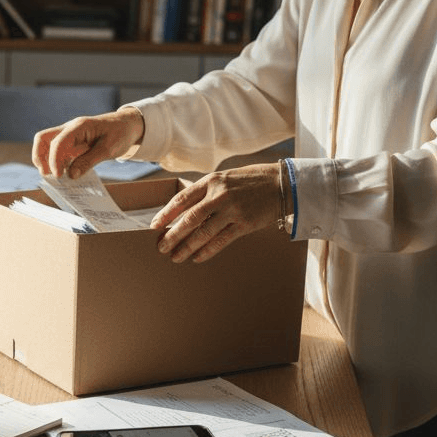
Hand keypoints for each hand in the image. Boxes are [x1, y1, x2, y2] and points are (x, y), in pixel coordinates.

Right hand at [32, 107, 144, 178]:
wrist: (126, 125)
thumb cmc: (119, 133)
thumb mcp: (108, 149)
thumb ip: (89, 161)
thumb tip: (71, 175)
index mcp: (79, 126)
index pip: (58, 141)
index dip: (55, 160)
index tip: (59, 176)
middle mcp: (70, 128)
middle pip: (43, 138)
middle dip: (40, 157)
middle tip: (47, 175)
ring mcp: (69, 135)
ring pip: (47, 144)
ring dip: (45, 160)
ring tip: (53, 176)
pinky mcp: (71, 143)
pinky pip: (57, 151)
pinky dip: (55, 162)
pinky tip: (62, 173)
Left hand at [151, 163, 282, 262]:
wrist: (282, 184)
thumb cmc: (250, 181)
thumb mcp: (225, 178)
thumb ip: (206, 192)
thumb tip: (184, 211)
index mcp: (211, 181)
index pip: (182, 199)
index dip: (166, 214)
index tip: (154, 226)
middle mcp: (219, 195)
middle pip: (189, 219)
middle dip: (173, 235)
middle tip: (161, 247)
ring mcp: (232, 210)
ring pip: (203, 233)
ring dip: (187, 247)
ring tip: (175, 257)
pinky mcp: (244, 224)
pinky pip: (221, 240)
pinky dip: (207, 251)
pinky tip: (197, 257)